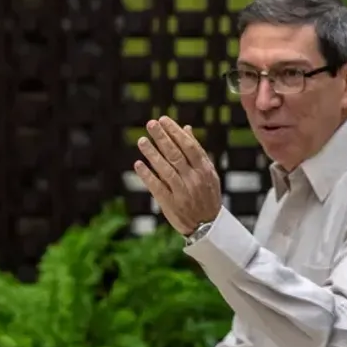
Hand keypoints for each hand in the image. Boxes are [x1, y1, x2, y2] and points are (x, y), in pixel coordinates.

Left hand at [133, 116, 221, 235]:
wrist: (207, 227)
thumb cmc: (207, 195)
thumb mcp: (208, 173)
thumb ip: (197, 151)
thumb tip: (186, 128)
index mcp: (205, 170)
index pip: (189, 147)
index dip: (175, 133)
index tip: (163, 120)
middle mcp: (194, 179)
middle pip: (176, 155)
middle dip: (163, 138)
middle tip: (150, 124)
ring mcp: (182, 192)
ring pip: (165, 170)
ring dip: (152, 154)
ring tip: (141, 141)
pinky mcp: (171, 204)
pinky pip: (157, 187)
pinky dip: (147, 176)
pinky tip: (138, 164)